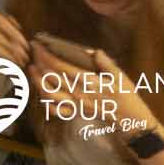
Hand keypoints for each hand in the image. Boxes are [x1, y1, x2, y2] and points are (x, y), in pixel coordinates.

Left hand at [29, 40, 157, 140]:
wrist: (131, 120)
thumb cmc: (126, 96)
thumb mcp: (120, 76)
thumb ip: (106, 63)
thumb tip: (95, 51)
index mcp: (89, 82)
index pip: (60, 66)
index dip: (45, 54)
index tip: (37, 44)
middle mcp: (79, 94)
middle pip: (51, 77)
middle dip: (38, 62)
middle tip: (33, 51)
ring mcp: (75, 105)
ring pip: (49, 94)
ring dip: (37, 80)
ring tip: (32, 68)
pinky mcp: (75, 113)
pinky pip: (55, 110)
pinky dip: (44, 101)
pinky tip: (41, 90)